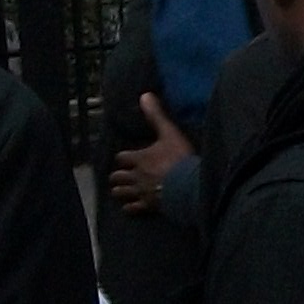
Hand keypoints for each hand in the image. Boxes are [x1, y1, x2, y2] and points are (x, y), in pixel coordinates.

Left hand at [107, 94, 192, 213]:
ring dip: (120, 191)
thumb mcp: (169, 133)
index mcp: (139, 158)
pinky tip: (128, 207)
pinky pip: (133, 208)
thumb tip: (145, 95)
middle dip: (117, 176)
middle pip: (118, 176)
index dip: (122, 157)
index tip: (123, 157)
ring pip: (122, 192)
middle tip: (116, 176)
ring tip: (118, 191)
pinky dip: (130, 207)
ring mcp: (141, 192)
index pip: (122, 157)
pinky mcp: (148, 205)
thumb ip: (156, 116)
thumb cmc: (179, 159)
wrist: (187, 186)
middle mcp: (136, 175)